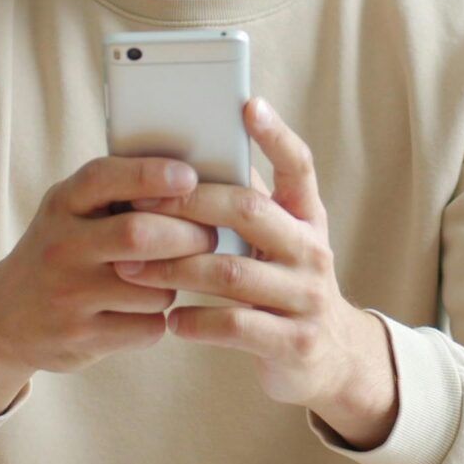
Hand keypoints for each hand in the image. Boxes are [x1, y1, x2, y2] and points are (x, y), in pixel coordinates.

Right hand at [0, 155, 217, 415]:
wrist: (3, 318)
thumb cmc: (59, 251)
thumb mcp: (70, 211)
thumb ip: (116, 193)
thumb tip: (192, 179)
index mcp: (62, 204)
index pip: (104, 178)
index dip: (150, 175)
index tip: (189, 178)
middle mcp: (61, 247)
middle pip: (140, 234)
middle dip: (188, 234)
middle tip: (209, 235)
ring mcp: (69, 296)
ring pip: (154, 287)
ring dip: (175, 282)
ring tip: (166, 277)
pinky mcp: (82, 338)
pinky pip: (149, 326)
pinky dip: (159, 318)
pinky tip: (145, 310)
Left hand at [115, 98, 399, 448]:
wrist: (331, 359)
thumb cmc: (285, 286)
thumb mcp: (279, 242)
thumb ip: (247, 207)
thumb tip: (189, 160)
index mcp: (307, 218)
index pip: (299, 166)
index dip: (276, 134)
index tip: (248, 103)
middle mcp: (312, 251)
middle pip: (249, 212)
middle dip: (189, 205)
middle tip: (138, 204)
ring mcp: (306, 298)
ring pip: (230, 273)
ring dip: (174, 268)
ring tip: (132, 268)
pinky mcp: (294, 342)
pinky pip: (235, 326)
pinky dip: (196, 322)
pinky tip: (170, 320)